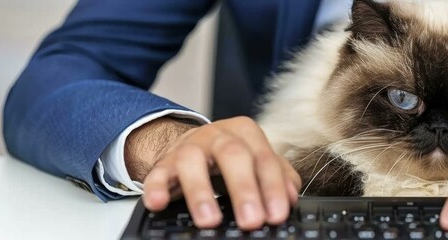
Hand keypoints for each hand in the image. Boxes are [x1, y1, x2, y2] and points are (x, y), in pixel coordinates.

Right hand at [124, 116, 300, 229]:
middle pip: (233, 156)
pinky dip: (156, 188)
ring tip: (210, 221)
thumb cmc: (230, 158)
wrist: (191, 145)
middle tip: (252, 220)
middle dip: (244, 190)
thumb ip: (278, 175)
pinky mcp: (164, 162)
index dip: (273, 188)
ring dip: (201, 193)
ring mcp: (188, 146)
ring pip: (192, 161)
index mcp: (246, 134)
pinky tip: (159, 204)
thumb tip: (291, 196)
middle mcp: (218, 135)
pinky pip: (157, 173)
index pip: (264, 159)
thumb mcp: (257, 160)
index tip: (277, 214)